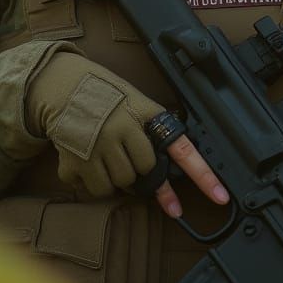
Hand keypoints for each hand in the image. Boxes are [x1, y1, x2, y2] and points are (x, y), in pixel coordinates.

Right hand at [25, 51, 228, 213]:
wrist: (62, 85)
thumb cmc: (104, 93)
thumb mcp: (135, 100)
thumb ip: (149, 129)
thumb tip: (161, 169)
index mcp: (144, 113)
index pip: (181, 146)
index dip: (203, 174)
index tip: (221, 197)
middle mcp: (123, 130)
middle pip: (145, 172)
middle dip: (136, 166)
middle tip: (121, 147)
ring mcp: (98, 147)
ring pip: (120, 185)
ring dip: (114, 176)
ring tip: (102, 149)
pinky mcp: (76, 162)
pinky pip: (95, 189)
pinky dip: (91, 180)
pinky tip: (85, 157)